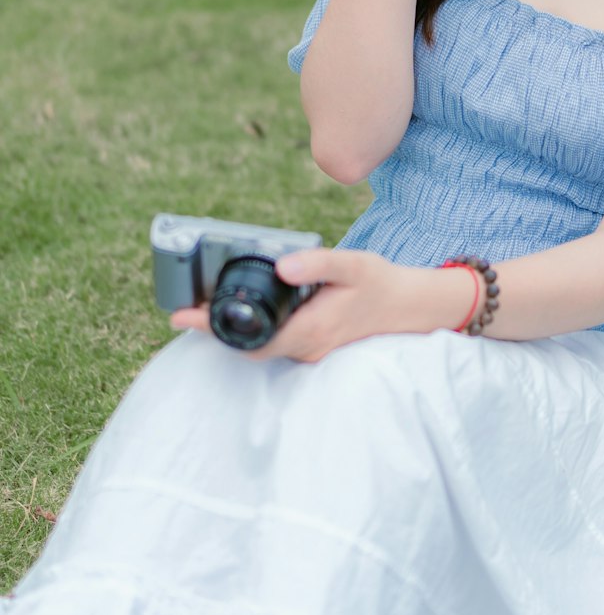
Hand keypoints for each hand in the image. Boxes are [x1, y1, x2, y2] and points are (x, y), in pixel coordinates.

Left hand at [170, 249, 428, 362]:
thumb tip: (280, 266)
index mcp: (310, 330)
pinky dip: (255, 331)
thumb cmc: (381, 283)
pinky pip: (277, 344)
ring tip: (205, 308)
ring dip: (233, 332)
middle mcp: (306, 348)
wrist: (412, 307)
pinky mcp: (316, 346)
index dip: (211, 330)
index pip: (250, 339)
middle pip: (248, 348)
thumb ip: (317, 263)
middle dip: (214, 331)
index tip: (179, 317)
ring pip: (262, 348)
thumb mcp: (352, 265)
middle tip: (182, 310)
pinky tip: (246, 311)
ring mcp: (311, 351)